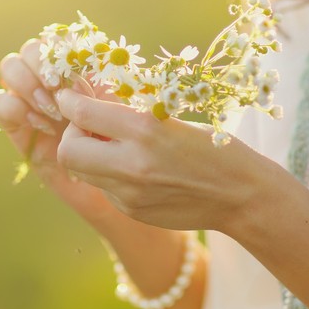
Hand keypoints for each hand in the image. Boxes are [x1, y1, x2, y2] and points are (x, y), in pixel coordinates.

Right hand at [0, 39, 130, 231]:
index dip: (65, 54)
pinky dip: (16, 108)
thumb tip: (88, 69)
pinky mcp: (18, 126)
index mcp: (81, 66)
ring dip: (28, 83)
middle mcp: (54, 79)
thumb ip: (107, 87)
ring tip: (51, 109)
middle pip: (31, 48)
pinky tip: (44, 125)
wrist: (123, 187)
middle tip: (59, 90)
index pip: (59, 38)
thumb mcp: (128, 111)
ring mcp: (33, 99)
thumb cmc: (134, 146)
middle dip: (42, 65)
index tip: (82, 81)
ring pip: (10, 67)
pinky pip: (1, 103)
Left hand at [55, 89, 285, 233]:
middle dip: (72, 134)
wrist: (240, 195)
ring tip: (111, 146)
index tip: (70, 97)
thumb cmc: (212, 147)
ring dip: (87, 155)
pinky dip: (109, 174)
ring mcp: (130, 193)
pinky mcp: (132, 211)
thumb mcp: (170, 118)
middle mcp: (132, 163)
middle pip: (68, 150)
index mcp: (145, 129)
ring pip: (81, 171)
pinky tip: (135, 170)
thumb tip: (88, 101)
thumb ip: (127, 114)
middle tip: (88, 127)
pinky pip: (104, 187)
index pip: (82, 114)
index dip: (69, 102)